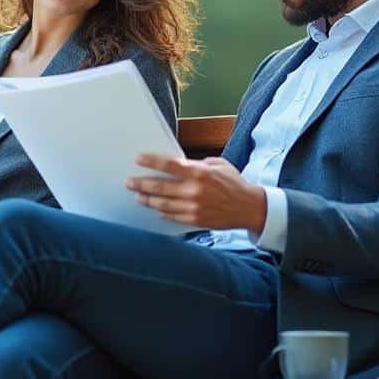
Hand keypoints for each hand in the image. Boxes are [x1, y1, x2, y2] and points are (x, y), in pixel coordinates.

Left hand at [125, 154, 266, 231]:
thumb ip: (197, 164)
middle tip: (129, 182)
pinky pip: (172, 216)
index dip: (151, 161)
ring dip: (147, 200)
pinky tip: (155, 209)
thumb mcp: (218, 165)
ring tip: (138, 196)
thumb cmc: (234, 183)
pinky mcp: (195, 220)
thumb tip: (178, 164)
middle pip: (160, 187)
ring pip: (162, 204)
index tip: (138, 159)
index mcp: (199, 173)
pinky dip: (161, 212)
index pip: (169, 165)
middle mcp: (194, 190)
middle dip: (141, 184)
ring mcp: (193, 207)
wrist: (249, 207)